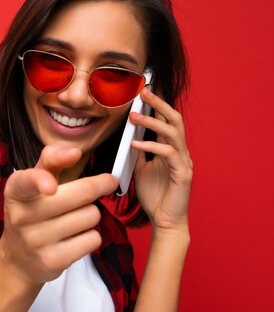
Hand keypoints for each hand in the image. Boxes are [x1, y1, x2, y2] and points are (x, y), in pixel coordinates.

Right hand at [0, 146, 117, 285]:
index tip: (50, 186)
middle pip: (81, 195)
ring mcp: (36, 241)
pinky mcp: (53, 261)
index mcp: (15, 190)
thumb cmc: (31, 212)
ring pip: (91, 216)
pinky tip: (74, 238)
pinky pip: (93, 239)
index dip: (41, 181)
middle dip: (97, 188)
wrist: (17, 259)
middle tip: (105, 184)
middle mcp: (21, 215)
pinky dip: (91, 236)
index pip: (27, 181)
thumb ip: (51, 161)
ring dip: (91, 214)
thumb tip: (74, 151)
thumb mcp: (32, 183)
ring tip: (74, 219)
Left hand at [130, 88, 192, 232]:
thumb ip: (138, 152)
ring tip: (134, 117)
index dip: (156, 104)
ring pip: (172, 133)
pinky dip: (151, 147)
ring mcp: (184, 161)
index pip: (165, 120)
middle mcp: (180, 151)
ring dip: (152, 123)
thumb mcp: (141, 169)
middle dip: (158, 103)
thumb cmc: (155, 195)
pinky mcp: (183, 174)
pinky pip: (168, 154)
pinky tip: (135, 146)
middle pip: (174, 119)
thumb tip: (128, 136)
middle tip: (142, 91)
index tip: (142, 90)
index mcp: (171, 148)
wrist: (165, 221)